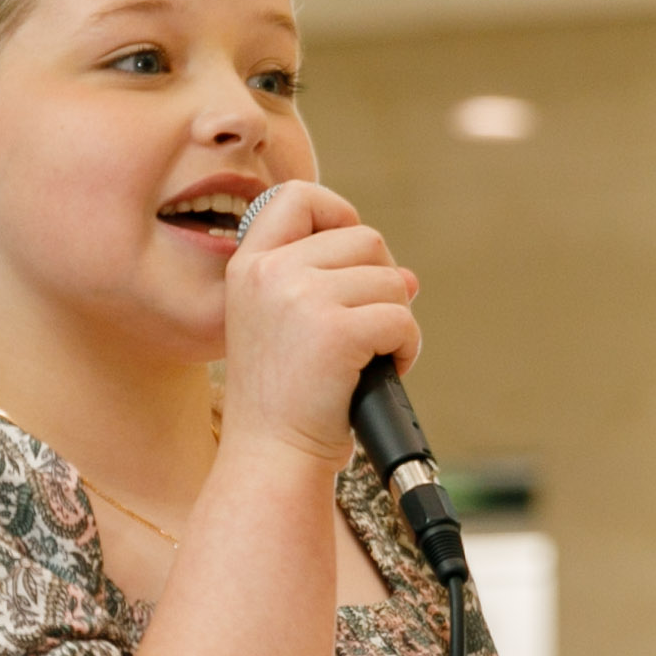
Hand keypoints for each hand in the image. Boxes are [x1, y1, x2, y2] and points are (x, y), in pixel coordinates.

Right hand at [218, 179, 418, 467]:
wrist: (272, 459)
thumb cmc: (284, 400)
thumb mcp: (284, 326)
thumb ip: (330, 285)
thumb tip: (407, 275)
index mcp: (248, 266)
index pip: (298, 196)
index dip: (337, 213)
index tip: (350, 254)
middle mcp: (269, 273)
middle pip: (364, 238)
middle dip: (380, 283)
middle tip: (364, 330)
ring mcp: (301, 298)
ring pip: (391, 280)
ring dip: (395, 321)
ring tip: (366, 360)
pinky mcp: (337, 331)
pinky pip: (402, 319)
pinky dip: (407, 349)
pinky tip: (380, 373)